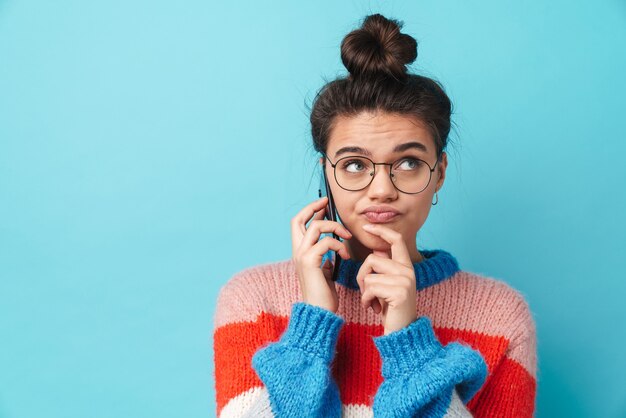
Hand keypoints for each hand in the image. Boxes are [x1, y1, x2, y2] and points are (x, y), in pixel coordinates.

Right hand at [291, 196, 352, 312]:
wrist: (319, 312)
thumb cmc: (323, 295)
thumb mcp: (324, 271)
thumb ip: (323, 258)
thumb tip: (331, 248)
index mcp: (299, 252)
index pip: (297, 223)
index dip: (309, 210)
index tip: (324, 204)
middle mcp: (297, 251)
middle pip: (298, 219)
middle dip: (314, 207)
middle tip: (328, 203)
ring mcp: (301, 255)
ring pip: (316, 226)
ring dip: (335, 227)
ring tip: (347, 237)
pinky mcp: (310, 261)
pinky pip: (326, 242)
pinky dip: (340, 245)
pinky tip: (346, 256)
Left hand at [356, 223, 417, 334]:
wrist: (401, 334)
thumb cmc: (391, 310)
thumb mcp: (387, 286)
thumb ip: (384, 268)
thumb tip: (376, 251)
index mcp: (406, 267)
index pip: (396, 240)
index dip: (381, 231)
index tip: (367, 226)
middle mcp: (408, 271)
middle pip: (372, 259)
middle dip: (362, 276)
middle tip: (366, 293)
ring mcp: (405, 281)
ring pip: (369, 275)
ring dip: (364, 291)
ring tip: (372, 302)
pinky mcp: (399, 292)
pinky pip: (370, 288)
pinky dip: (366, 300)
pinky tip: (373, 309)